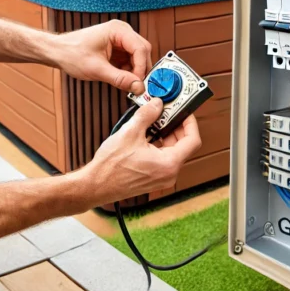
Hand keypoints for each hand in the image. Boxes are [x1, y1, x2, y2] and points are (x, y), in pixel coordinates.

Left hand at [52, 20, 151, 95]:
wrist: (58, 52)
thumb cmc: (71, 53)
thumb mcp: (97, 69)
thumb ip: (119, 78)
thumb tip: (138, 86)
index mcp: (117, 30)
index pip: (140, 48)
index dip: (141, 67)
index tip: (139, 83)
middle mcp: (121, 31)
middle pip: (142, 51)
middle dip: (140, 69)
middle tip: (137, 86)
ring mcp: (120, 39)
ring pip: (138, 57)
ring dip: (135, 71)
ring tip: (126, 83)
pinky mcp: (117, 48)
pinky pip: (130, 60)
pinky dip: (128, 71)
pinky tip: (121, 78)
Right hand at [83, 99, 201, 203]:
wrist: (96, 185)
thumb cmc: (111, 167)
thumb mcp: (130, 132)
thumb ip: (147, 114)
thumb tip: (156, 105)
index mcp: (169, 164)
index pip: (193, 140)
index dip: (190, 122)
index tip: (184, 112)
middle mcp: (169, 174)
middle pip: (184, 146)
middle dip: (176, 127)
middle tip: (166, 113)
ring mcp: (161, 178)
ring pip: (172, 152)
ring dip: (166, 135)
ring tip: (153, 123)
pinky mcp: (153, 179)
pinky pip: (163, 159)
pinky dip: (159, 146)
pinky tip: (146, 136)